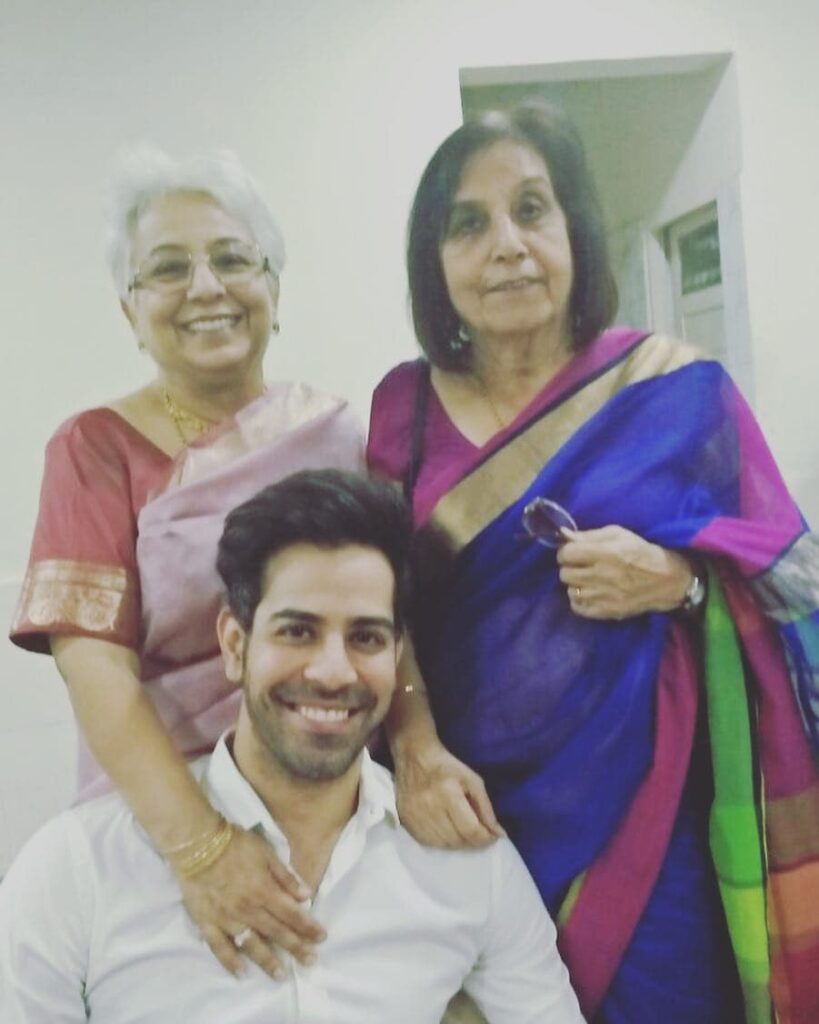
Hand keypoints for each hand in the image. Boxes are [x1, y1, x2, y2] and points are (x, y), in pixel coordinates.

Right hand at [176, 826, 325, 977]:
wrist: (198, 843)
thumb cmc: (235, 844)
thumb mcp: (266, 852)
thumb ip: (286, 876)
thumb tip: (306, 895)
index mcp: (264, 890)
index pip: (292, 913)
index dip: (308, 926)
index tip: (321, 937)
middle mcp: (248, 909)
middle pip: (276, 932)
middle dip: (296, 947)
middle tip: (311, 961)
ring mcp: (227, 919)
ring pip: (251, 944)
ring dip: (267, 961)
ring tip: (281, 975)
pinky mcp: (207, 923)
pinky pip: (220, 947)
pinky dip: (230, 962)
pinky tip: (241, 973)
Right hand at [394, 740, 503, 848]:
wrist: (414, 757)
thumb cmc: (447, 767)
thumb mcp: (473, 781)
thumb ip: (486, 808)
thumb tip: (498, 834)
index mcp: (448, 793)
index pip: (470, 830)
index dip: (485, 838)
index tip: (493, 836)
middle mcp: (430, 807)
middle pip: (458, 840)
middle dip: (474, 841)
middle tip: (480, 834)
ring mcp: (415, 817)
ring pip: (444, 845)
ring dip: (459, 843)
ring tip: (465, 833)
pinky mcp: (406, 822)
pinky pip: (429, 843)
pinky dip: (443, 843)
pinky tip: (448, 833)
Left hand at [557, 525, 692, 619]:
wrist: (666, 580)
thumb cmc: (640, 552)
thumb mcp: (618, 534)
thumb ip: (589, 535)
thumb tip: (564, 534)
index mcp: (605, 553)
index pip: (566, 554)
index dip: (566, 552)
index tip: (572, 552)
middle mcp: (602, 575)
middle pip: (565, 573)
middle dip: (569, 567)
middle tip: (580, 566)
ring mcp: (604, 596)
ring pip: (570, 591)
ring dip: (575, 584)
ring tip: (587, 579)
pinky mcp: (608, 611)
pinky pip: (578, 608)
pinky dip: (579, 601)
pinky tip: (589, 593)